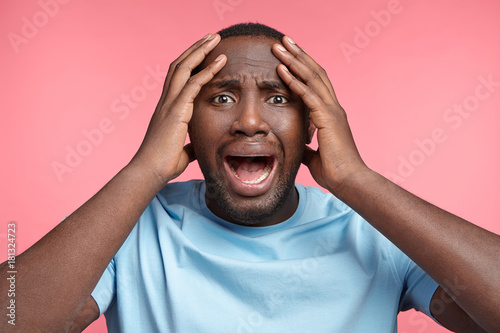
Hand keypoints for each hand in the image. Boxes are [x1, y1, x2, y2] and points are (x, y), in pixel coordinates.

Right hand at [131, 34, 225, 183]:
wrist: (150, 172)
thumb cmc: (163, 164)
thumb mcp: (181, 151)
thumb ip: (189, 144)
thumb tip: (195, 147)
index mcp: (167, 108)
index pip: (177, 77)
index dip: (190, 62)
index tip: (204, 52)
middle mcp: (166, 101)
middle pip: (179, 65)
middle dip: (195, 49)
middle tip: (210, 36)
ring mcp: (169, 104)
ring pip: (183, 68)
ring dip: (200, 51)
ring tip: (214, 38)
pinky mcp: (175, 111)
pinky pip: (192, 84)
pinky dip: (206, 71)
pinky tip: (219, 62)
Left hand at [272, 36, 367, 194]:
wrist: (348, 181)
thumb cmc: (335, 171)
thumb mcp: (315, 155)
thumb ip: (307, 145)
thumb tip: (299, 145)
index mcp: (331, 114)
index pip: (317, 83)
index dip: (303, 67)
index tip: (289, 55)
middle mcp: (333, 107)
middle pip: (315, 72)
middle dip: (299, 55)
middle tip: (284, 40)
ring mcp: (332, 111)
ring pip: (312, 78)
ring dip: (294, 60)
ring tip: (279, 47)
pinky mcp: (327, 119)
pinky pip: (308, 94)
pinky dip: (294, 80)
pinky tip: (282, 69)